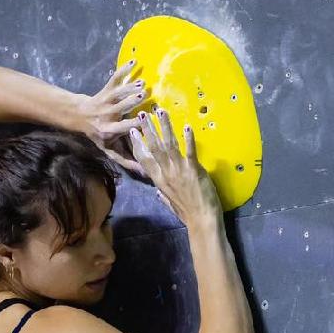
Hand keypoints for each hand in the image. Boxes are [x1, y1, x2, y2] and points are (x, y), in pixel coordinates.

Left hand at [73, 59, 151, 178]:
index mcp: (109, 130)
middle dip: (131, 101)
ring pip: (118, 93)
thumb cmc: (99, 135)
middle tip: (144, 94)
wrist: (79, 117)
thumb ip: (126, 159)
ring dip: (130, 87)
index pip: (123, 127)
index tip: (145, 119)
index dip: (133, 123)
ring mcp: (106, 101)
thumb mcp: (110, 149)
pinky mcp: (105, 90)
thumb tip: (145, 171)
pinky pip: (114, 79)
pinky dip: (122, 70)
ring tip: (142, 83)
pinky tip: (133, 62)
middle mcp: (107, 115)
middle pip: (120, 107)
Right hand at [128, 106, 221, 224]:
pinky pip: (190, 151)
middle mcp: (166, 173)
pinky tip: (186, 126)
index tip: (132, 132)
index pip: (144, 159)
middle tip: (143, 114)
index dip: (138, 144)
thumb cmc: (187, 214)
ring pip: (169, 145)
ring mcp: (179, 170)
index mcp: (159, 181)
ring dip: (165, 126)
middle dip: (148, 129)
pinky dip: (188, 139)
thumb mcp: (171, 205)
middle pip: (154, 147)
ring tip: (161, 112)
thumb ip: (164, 196)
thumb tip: (158, 193)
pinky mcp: (193, 170)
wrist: (201, 221)